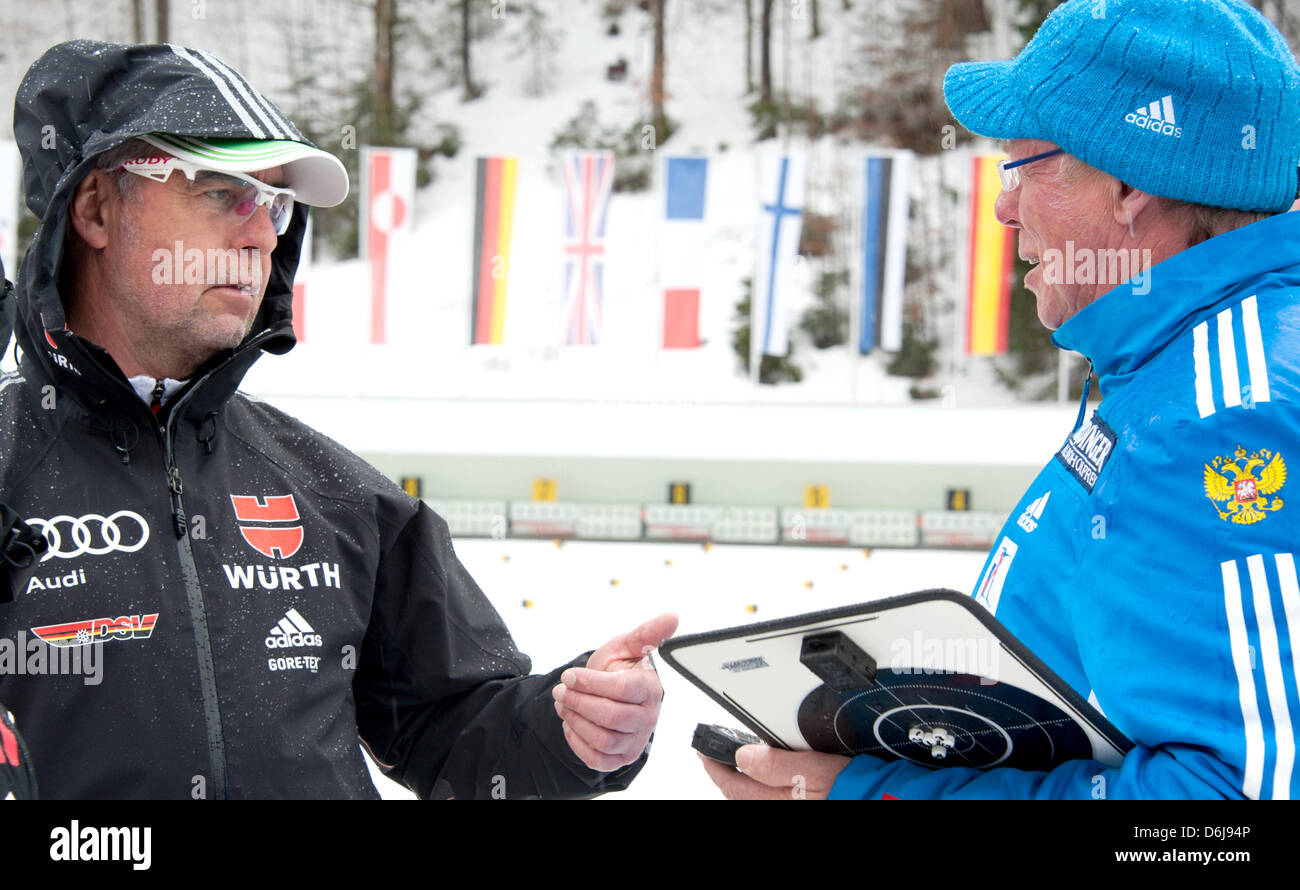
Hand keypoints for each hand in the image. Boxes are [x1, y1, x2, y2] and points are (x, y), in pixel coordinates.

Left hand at [552, 612, 677, 771]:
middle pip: (611, 717)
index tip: (569, 675)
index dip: (591, 683)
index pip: (622, 689)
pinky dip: (578, 743)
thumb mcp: (627, 646)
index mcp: (650, 688)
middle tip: (561, 690)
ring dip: (576, 721)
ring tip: (564, 704)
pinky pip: (598, 760)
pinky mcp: (622, 758)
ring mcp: (635, 740)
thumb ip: (648, 632)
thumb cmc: (619, 669)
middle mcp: (647, 717)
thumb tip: (673, 616)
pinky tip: (571, 724)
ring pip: (603, 739)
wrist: (610, 694)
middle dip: (579, 702)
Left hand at [699, 745, 850, 799]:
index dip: (714, 764)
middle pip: (738, 794)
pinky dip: (756, 789)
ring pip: (751, 798)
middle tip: (712, 755)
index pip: (733, 784)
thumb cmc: (855, 788)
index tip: (704, 750)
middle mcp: (780, 806)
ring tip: (731, 765)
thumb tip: (744, 755)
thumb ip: (778, 764)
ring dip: (739, 783)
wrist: (879, 800)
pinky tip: (759, 778)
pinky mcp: (797, 803)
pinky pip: (765, 800)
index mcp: (779, 800)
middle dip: (724, 774)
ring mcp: (788, 805)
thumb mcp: (817, 769)